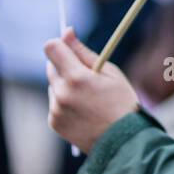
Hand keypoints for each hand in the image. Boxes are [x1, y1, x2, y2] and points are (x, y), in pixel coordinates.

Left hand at [44, 28, 139, 153]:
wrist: (123, 142)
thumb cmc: (121, 103)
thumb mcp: (109, 73)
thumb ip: (84, 52)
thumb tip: (67, 31)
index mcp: (77, 77)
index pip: (52, 48)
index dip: (61, 45)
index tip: (69, 48)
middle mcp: (62, 93)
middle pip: (51, 66)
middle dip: (65, 67)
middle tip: (86, 77)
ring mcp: (56, 109)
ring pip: (53, 85)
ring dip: (65, 86)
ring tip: (88, 99)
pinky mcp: (54, 122)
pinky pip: (55, 103)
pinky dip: (64, 103)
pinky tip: (83, 111)